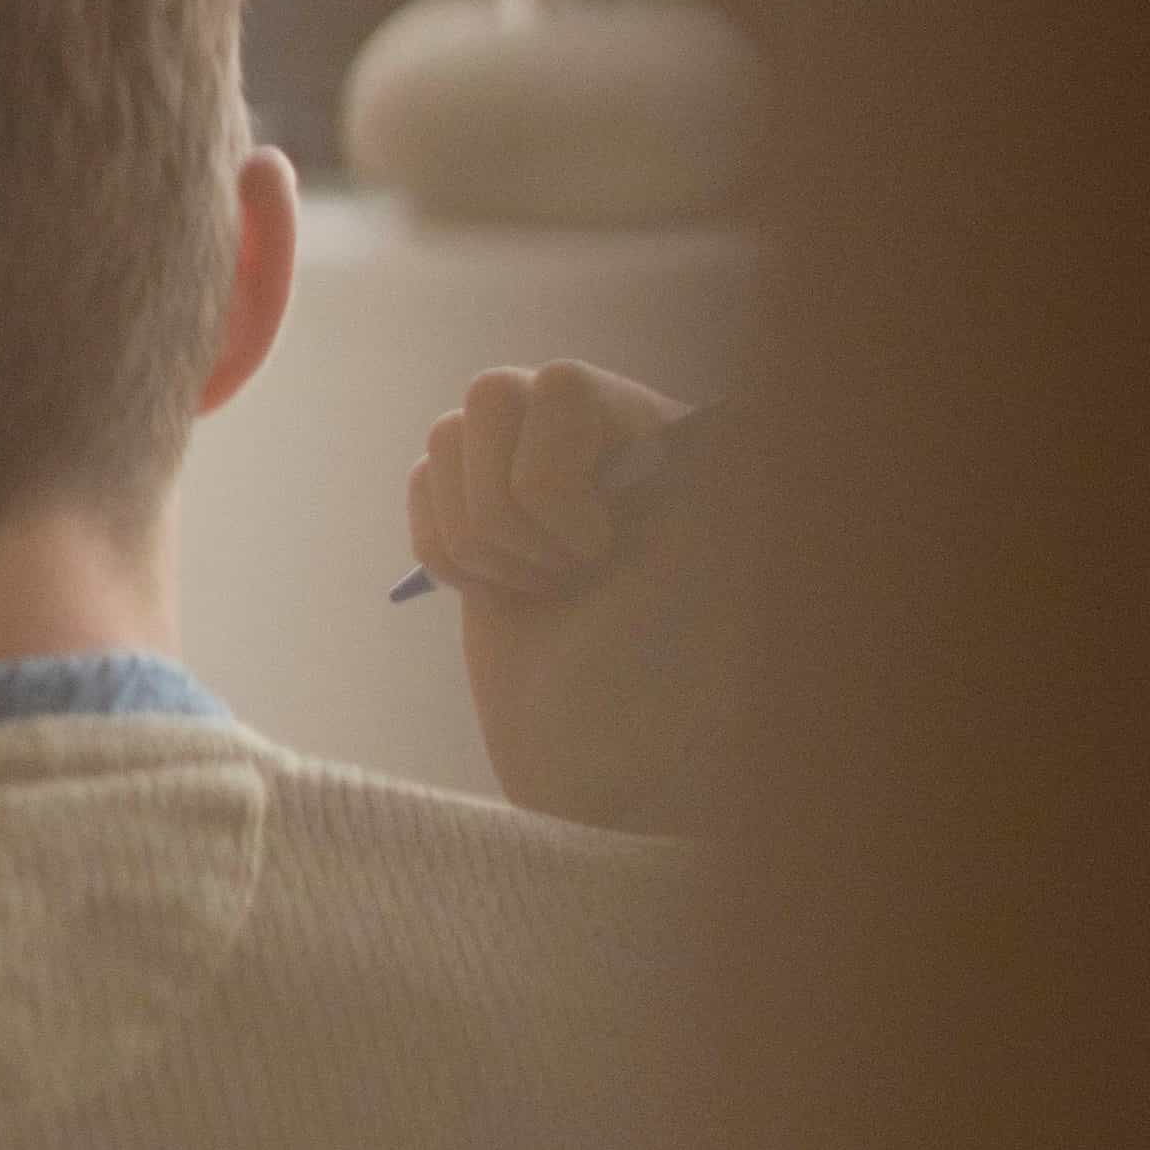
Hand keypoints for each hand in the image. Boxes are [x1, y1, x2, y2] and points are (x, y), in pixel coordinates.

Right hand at [407, 362, 733, 831]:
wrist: (594, 761)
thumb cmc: (660, 676)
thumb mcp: (701, 565)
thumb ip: (709, 473)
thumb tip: (728, 407)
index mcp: (676, 434)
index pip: (564, 388)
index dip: (554, 481)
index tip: (602, 557)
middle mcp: (610, 432)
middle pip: (491, 396)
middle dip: (506, 511)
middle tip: (566, 576)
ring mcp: (542, 464)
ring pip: (447, 437)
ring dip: (478, 537)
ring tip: (541, 587)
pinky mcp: (487, 506)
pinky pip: (422, 481)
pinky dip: (446, 552)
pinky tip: (505, 590)